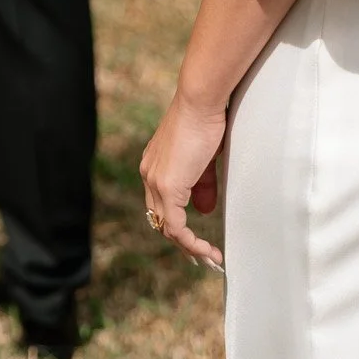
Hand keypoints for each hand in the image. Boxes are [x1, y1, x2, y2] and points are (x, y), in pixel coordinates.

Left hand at [140, 88, 226, 269]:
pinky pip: (176, 227)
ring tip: (210, 258)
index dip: (179, 221)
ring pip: (166, 227)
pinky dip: (191, 242)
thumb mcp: (205, 158)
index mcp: (154, 164)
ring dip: (189, 246)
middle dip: (183, 240)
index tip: (198, 235)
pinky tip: (207, 250)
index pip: (161, 203)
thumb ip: (202, 185)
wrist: (201, 100)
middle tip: (203, 255)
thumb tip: (204, 210)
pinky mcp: (167, 187)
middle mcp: (149, 174)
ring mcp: (155, 181)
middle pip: (160, 218)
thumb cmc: (206, 119)